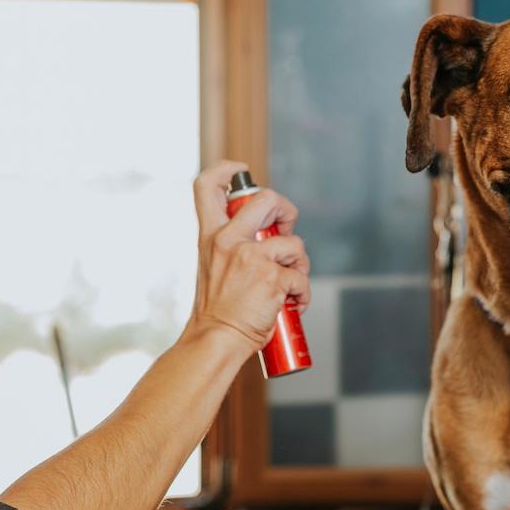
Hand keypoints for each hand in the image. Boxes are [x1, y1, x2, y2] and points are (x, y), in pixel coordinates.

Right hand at [187, 161, 310, 350]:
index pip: (207, 186)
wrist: (216, 340)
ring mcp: (251, 257)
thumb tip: (269, 235)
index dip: (227, 169)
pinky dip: (302, 294)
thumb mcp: (212, 267)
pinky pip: (301, 278)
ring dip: (300, 265)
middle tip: (287, 229)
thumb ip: (232, 245)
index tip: (242, 171)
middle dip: (287, 210)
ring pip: (294, 244)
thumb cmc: (217, 311)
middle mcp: (228, 240)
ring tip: (289, 285)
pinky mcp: (272, 278)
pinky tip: (292, 305)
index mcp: (210, 236)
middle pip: (267, 198)